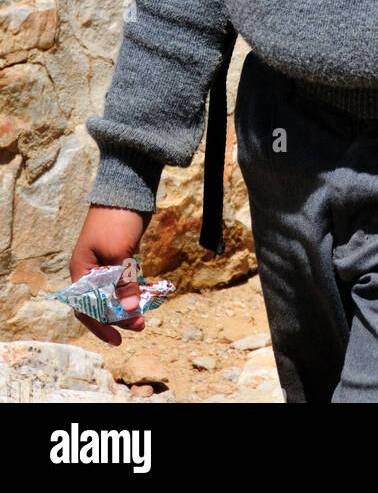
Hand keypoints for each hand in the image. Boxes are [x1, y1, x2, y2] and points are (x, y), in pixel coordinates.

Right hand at [68, 204, 151, 346]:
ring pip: (113, 294)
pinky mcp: (119, 257)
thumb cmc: (117, 220)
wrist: (128, 189)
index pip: (86, 307)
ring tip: (145, 318)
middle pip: (100, 304)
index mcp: (81, 270)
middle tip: (141, 326)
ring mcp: (105, 264)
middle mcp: (90, 270)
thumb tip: (131, 311)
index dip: (100, 325)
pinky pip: (123, 283)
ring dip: (127, 307)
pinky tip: (145, 299)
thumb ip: (124, 283)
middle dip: (118, 318)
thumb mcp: (120, 253)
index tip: (118, 338)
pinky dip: (132, 292)